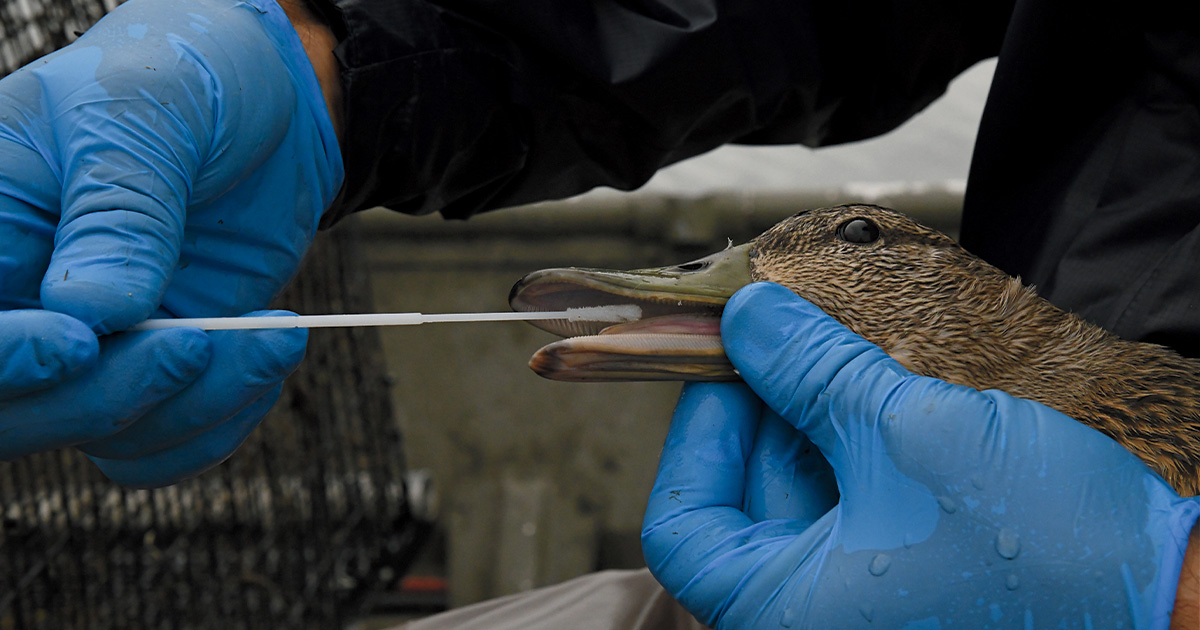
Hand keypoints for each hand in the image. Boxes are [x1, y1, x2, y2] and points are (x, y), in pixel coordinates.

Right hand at [0, 0, 341, 485]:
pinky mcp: (152, 364)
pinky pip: (162, 439)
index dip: (6, 357)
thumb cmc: (184, 78)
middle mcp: (22, 295)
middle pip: (15, 409)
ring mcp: (88, 341)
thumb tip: (94, 311)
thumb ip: (119, 207)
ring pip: (99, 434)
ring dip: (191, 407)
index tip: (81, 340)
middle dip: (108, 395)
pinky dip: (220, 420)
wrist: (265, 100)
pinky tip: (268, 356)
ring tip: (272, 333)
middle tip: (198, 345)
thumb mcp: (146, 113)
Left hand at [642, 282, 1199, 628]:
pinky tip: (885, 393)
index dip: (697, 432)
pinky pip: (860, 511)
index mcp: (785, 618)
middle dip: (766, 410)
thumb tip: (747, 319)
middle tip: (790, 333)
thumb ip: (813, 372)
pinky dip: (860, 450)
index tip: (727, 362)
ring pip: (806, 502)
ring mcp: (867, 606)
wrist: (1182, 594)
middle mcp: (817, 621)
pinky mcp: (914, 584)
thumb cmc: (1050, 548)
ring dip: (817, 421)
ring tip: (843, 351)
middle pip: (748, 504)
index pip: (683, 527)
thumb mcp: (911, 436)